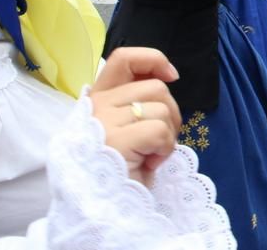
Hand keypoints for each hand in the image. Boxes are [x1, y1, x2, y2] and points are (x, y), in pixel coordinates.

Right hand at [90, 48, 181, 187]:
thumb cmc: (123, 166)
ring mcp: (102, 122)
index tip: (171, 76)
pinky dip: (165, 149)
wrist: (107, 207)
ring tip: (152, 154)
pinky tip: (150, 163)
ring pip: (161, 108)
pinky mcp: (115, 141)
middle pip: (155, 88)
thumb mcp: (127, 126)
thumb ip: (137, 101)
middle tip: (160, 140)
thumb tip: (167, 76)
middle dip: (171, 113)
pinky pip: (160, 131)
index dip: (153, 59)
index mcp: (96, 99)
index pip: (123, 58)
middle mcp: (95, 107)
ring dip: (169, 134)